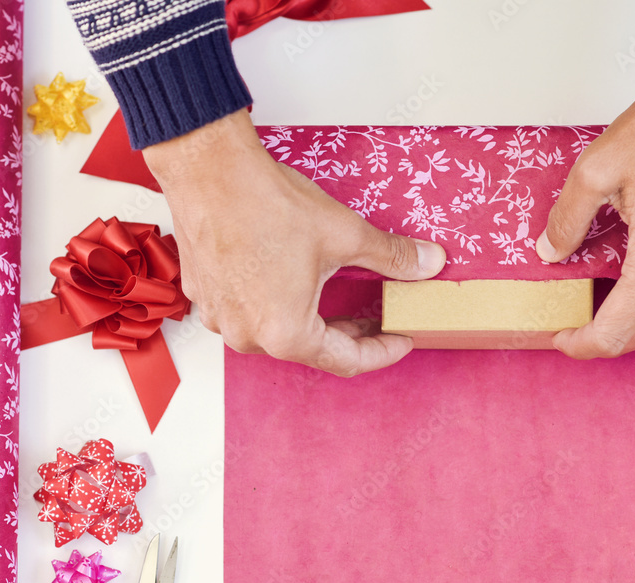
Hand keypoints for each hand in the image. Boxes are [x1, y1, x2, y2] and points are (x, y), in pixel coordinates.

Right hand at [143, 110, 446, 375]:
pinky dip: (276, 302)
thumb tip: (428, 263)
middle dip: (349, 333)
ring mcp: (220, 318)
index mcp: (285, 334)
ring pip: (278, 331)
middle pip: (313, 349)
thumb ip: (391, 257)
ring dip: (312, 317)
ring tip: (337, 295)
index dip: (382, 351)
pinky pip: (249, 311)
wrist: (207, 168)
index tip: (400, 339)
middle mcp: (248, 336)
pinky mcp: (205, 296)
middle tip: (376, 316)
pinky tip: (292, 278)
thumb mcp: (345, 234)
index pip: (347, 361)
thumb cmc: (264, 203)